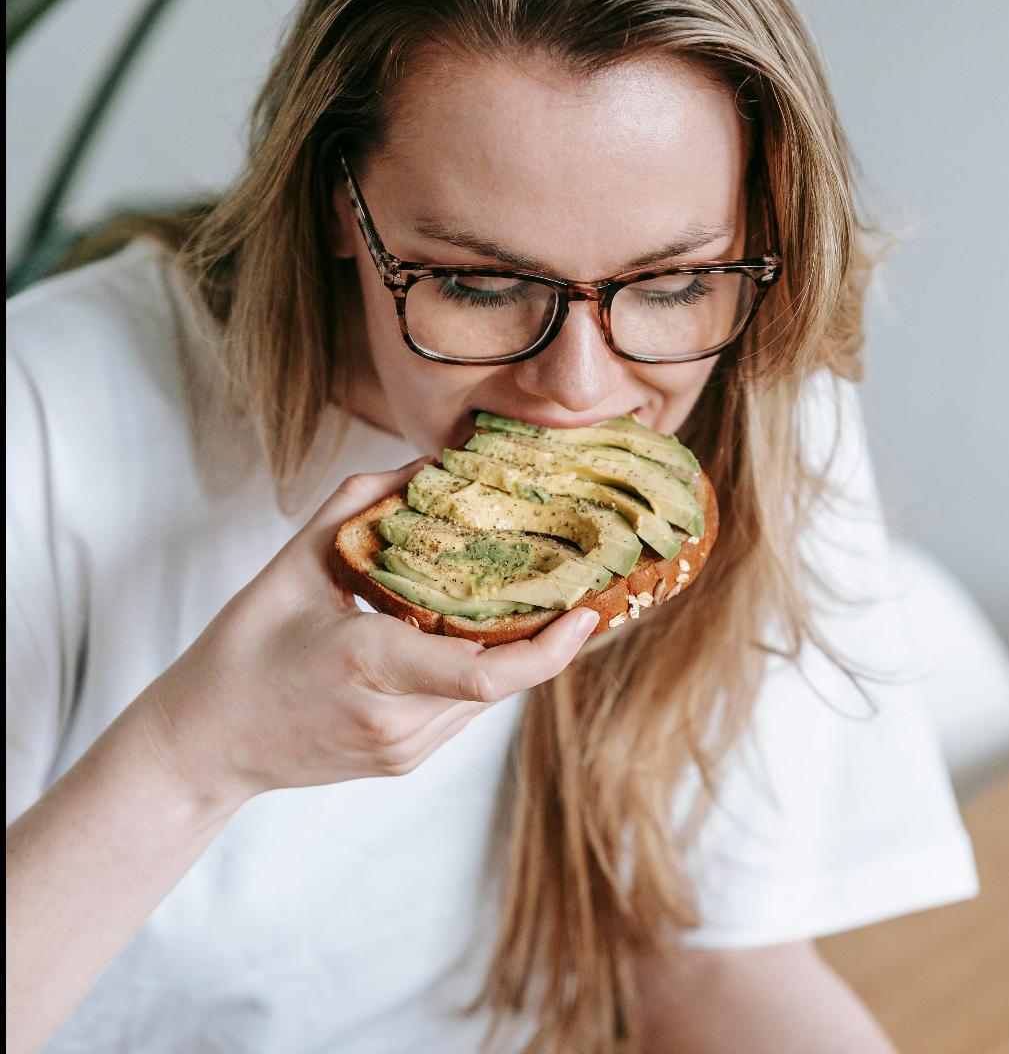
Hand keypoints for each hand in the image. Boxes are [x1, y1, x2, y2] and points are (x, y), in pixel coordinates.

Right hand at [136, 460, 596, 808]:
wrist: (203, 744)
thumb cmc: (242, 651)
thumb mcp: (293, 562)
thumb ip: (363, 503)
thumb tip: (428, 464)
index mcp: (369, 666)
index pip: (484, 674)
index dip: (549, 649)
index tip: (586, 612)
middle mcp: (396, 720)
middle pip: (502, 681)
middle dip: (546, 636)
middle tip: (583, 584)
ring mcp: (402, 749)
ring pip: (488, 700)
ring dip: (516, 653)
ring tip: (546, 600)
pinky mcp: (403, 761)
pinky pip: (464, 712)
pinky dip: (482, 670)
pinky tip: (486, 633)